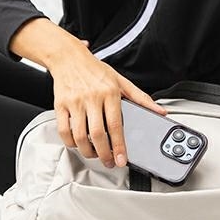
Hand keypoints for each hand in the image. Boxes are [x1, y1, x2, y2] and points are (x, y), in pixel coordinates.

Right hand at [48, 36, 167, 168]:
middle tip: (108, 162)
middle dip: (104, 154)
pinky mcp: (60, 106)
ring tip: (94, 154)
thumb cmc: (95, 70)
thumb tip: (159, 111)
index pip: (115, 125)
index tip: (121, 159)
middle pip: (97, 134)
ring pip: (80, 136)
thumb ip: (141, 98)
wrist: (69, 57)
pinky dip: (70, 143)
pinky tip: (78, 144)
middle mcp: (92, 98)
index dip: (118, 146)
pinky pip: (63, 130)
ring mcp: (74, 103)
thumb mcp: (121, 81)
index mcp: (109, 93)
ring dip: (87, 151)